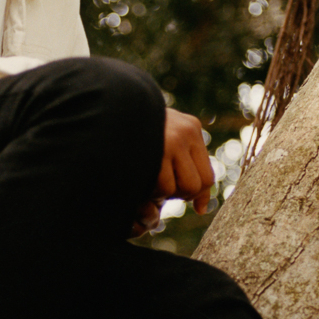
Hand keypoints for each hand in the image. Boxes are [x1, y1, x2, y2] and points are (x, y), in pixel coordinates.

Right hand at [131, 108, 213, 233]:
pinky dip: (149, 191)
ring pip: (176, 189)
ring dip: (161, 193)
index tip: (183, 198)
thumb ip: (188, 166)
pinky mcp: (151, 151)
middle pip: (195, 186)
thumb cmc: (139, 129)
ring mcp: (168, 141)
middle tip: (161, 186)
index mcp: (191, 128)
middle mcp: (184, 132)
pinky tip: (138, 178)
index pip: (207, 177)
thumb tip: (202, 209)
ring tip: (148, 179)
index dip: (195, 194)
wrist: (111, 109)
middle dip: (178, 194)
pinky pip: (160, 187)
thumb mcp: (168, 138)